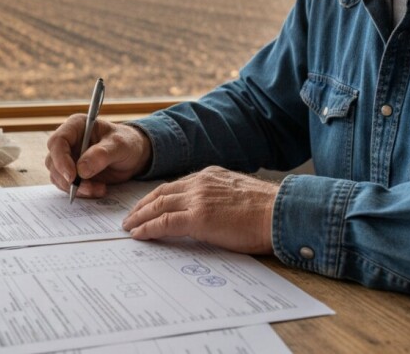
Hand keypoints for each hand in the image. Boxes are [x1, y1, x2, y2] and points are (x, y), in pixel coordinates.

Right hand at [45, 115, 151, 197]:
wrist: (133, 156)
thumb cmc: (127, 143)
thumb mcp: (120, 145)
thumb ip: (101, 155)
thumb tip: (81, 170)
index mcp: (76, 126)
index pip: (57, 141)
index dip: (61, 160)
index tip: (72, 177)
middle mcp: (68, 141)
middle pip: (53, 161)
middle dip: (68, 179)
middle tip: (89, 188)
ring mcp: (68, 158)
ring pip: (58, 176)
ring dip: (76, 188)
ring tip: (99, 189)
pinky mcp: (72, 173)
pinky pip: (66, 185)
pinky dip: (80, 192)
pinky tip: (98, 189)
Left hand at [122, 166, 277, 253]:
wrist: (280, 213)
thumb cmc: (268, 210)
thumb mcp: (238, 194)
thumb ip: (219, 197)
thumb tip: (211, 213)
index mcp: (210, 175)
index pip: (175, 185)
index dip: (157, 196)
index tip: (148, 205)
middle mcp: (200, 182)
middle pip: (161, 193)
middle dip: (142, 205)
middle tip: (130, 217)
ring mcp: (198, 199)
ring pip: (158, 206)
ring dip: (140, 217)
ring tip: (129, 227)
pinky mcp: (198, 217)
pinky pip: (164, 222)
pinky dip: (148, 228)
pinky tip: (138, 235)